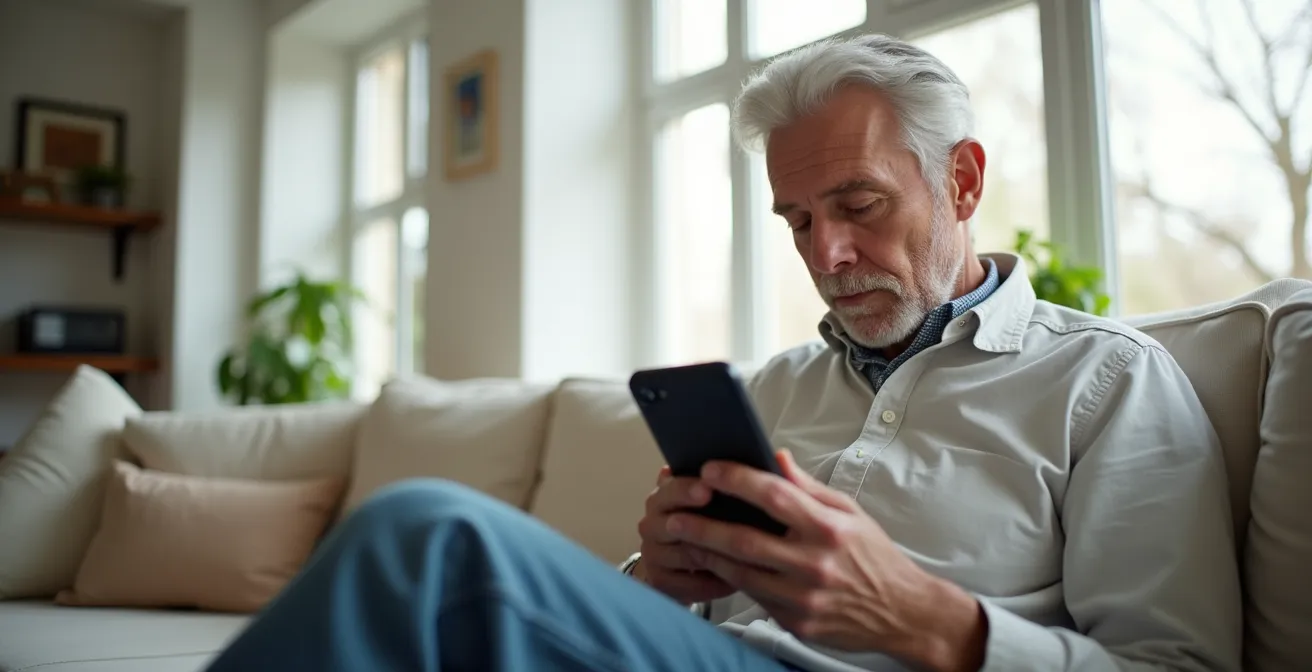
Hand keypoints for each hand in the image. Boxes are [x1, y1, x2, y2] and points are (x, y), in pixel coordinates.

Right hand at [634, 466, 736, 604]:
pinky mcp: (660, 582)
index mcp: (664, 496)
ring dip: (714, 557)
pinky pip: (689, 584)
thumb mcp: (715, 499)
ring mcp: (653, 553)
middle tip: (722, 527)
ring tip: (745, 558)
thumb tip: (779, 456)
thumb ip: (734, 479)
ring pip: (683, 555)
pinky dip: (712, 583)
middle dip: (697, 523)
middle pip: (669, 521)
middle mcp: (652, 523)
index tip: (708, 488)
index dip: (687, 489)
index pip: (670, 488)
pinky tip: (734, 580)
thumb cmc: (705, 524)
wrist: (679, 565)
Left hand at [666, 451, 987, 671]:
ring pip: (741, 572)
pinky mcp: (797, 622)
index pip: (774, 496)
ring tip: (683, 537)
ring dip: (706, 554)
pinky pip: (754, 597)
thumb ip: (807, 486)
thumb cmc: (874, 556)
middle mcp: (814, 563)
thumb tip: (775, 456)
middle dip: (702, 524)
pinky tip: (713, 563)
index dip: (737, 480)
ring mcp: (804, 596)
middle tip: (673, 513)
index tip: (709, 470)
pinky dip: (730, 579)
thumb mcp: (849, 511)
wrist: (903, 612)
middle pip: (744, 540)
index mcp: (828, 528)